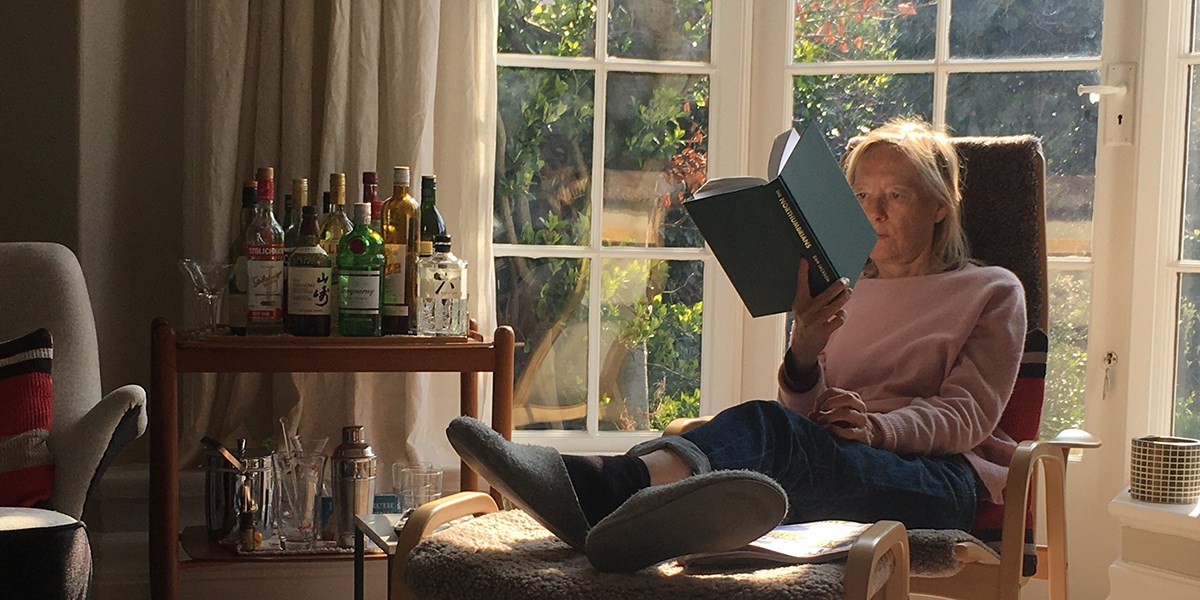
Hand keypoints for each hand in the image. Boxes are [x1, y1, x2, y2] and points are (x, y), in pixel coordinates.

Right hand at [787, 259, 851, 373]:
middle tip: (845, 280)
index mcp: (798, 303)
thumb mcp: (801, 310)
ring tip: (848, 293)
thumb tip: (826, 283)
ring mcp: (815, 321)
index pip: (801, 284)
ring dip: (844, 298)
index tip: (804, 260)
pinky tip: (841, 313)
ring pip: (836, 305)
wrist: (801, 347)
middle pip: (826, 294)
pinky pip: (839, 318)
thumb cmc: (804, 323)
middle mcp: (806, 311)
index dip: (802, 271)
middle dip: (838, 286)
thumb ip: (809, 298)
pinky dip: (842, 315)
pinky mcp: (824, 331)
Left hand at [809, 388, 875, 445]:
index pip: (833, 391)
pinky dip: (837, 431)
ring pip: (848, 413)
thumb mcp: (834, 414)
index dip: (821, 399)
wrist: (867, 435)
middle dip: (830, 403)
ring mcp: (862, 420)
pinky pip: (850, 432)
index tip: (816, 409)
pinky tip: (829, 430)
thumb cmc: (846, 422)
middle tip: (821, 411)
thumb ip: (821, 413)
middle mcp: (859, 406)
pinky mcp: (863, 434)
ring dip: (831, 417)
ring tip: (822, 422)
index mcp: (851, 397)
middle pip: (847, 397)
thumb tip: (811, 415)